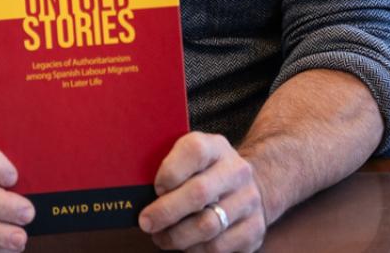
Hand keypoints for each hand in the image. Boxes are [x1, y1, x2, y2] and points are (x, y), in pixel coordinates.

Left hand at [137, 132, 265, 252]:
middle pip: (199, 193)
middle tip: (146, 223)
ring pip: (208, 226)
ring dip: (177, 236)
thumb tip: (135, 192)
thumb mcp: (190, 159)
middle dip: (166, 212)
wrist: (249, 187)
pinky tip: (185, 246)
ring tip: (161, 238)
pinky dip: (195, 250)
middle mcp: (237, 171)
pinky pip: (219, 247)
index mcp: (216, 147)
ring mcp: (249, 201)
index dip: (171, 171)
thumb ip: (169, 168)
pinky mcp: (254, 229)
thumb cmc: (205, 174)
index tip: (155, 188)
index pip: (194, 151)